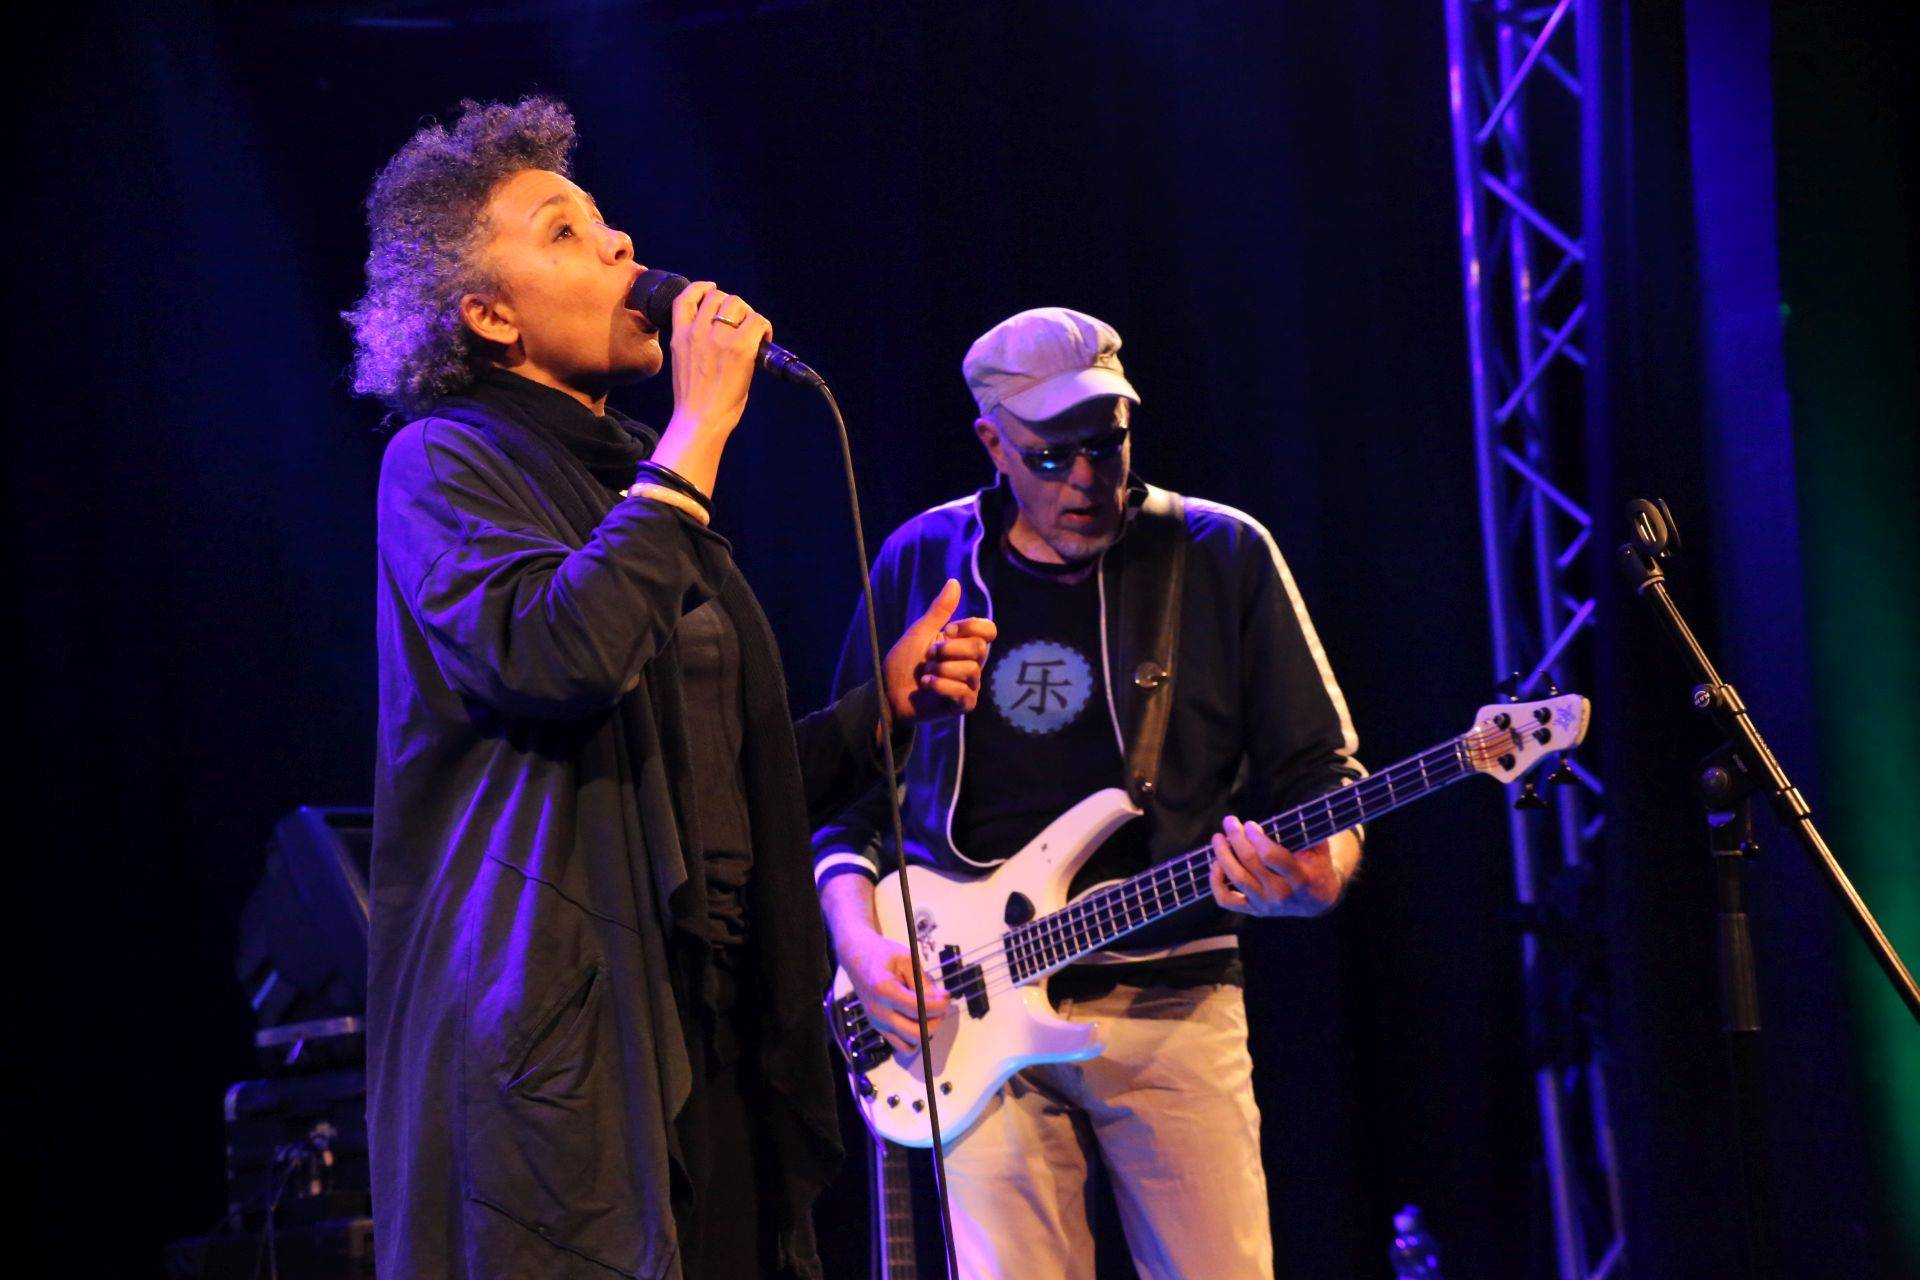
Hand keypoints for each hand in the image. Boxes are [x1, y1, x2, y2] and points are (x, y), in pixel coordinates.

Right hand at [650, 281, 772, 495]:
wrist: (699, 420)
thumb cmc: (694, 402)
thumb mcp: (683, 364)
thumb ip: (695, 345)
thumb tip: (721, 336)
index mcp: (679, 336)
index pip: (685, 298)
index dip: (701, 288)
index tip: (711, 288)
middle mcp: (697, 332)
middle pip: (717, 296)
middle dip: (732, 305)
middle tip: (741, 322)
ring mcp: (718, 338)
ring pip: (737, 303)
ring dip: (748, 313)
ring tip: (753, 331)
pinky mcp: (740, 348)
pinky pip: (757, 321)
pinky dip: (763, 326)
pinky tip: (764, 339)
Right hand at [838, 924, 950, 1053]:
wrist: (857, 958)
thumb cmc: (882, 955)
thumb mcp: (907, 959)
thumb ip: (924, 982)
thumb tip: (941, 1000)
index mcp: (883, 990)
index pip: (918, 1008)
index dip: (938, 1006)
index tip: (946, 997)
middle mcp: (878, 1011)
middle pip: (915, 1033)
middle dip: (934, 1021)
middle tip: (941, 1007)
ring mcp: (877, 1023)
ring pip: (909, 1045)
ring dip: (926, 1032)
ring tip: (930, 1014)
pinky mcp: (879, 1028)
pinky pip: (902, 1045)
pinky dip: (915, 1038)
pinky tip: (920, 1021)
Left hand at [883, 578, 996, 725]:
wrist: (888, 691)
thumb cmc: (904, 662)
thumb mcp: (921, 631)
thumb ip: (940, 610)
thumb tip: (954, 582)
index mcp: (964, 643)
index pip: (988, 630)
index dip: (971, 627)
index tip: (948, 630)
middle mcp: (971, 663)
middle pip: (980, 649)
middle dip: (949, 650)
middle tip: (929, 655)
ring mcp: (969, 684)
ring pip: (970, 670)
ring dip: (940, 670)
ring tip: (925, 673)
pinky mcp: (964, 704)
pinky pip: (962, 691)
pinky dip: (940, 686)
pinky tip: (926, 685)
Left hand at [1209, 816, 1351, 917]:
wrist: (1317, 900)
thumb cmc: (1317, 866)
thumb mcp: (1320, 848)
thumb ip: (1308, 830)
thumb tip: (1292, 811)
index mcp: (1300, 878)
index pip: (1271, 857)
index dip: (1256, 838)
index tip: (1250, 824)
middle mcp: (1281, 893)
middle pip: (1251, 863)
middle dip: (1237, 838)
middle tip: (1230, 821)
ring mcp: (1266, 903)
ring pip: (1237, 878)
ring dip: (1223, 855)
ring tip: (1218, 838)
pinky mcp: (1253, 909)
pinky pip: (1226, 900)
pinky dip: (1215, 882)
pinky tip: (1215, 864)